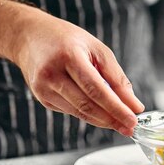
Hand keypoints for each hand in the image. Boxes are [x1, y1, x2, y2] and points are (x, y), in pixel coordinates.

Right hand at [11, 10, 143, 136]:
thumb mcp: (96, 48)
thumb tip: (133, 104)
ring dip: (102, 120)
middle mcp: (52, 74)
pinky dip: (88, 113)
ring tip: (120, 123)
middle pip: (86, 105)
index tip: (133, 120)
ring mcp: (43, 89)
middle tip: (130, 127)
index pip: (96, 90)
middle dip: (112, 119)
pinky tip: (99, 111)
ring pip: (79, 112)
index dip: (116, 108)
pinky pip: (71, 111)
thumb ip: (116, 77)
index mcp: (68, 56)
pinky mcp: (42, 98)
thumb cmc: (66, 39)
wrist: (29, 36)